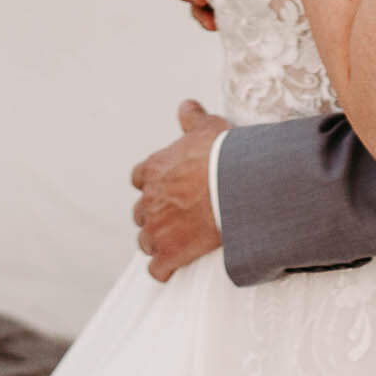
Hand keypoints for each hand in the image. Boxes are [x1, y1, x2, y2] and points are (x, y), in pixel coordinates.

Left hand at [129, 100, 230, 280]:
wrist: (236, 186)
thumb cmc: (222, 154)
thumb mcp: (207, 128)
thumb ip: (192, 118)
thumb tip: (187, 105)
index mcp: (154, 170)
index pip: (139, 178)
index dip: (151, 185)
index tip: (165, 187)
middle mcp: (149, 200)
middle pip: (140, 213)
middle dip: (152, 216)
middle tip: (172, 217)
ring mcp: (157, 229)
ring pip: (145, 241)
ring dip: (156, 242)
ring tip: (173, 243)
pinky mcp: (170, 253)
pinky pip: (157, 269)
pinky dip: (163, 270)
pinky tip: (172, 270)